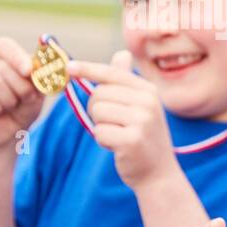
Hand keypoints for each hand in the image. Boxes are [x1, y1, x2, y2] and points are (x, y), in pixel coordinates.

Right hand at [0, 38, 45, 149]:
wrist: (9, 132)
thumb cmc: (23, 108)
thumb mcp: (38, 92)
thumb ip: (43, 77)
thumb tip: (57, 66)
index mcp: (1, 57)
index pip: (4, 45)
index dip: (17, 57)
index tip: (29, 71)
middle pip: (3, 68)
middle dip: (21, 88)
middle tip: (23, 99)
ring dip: (9, 101)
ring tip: (8, 106)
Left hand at [68, 51, 177, 189]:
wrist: (159, 173)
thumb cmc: (144, 137)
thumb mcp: (140, 106)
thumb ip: (126, 81)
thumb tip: (122, 53)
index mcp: (149, 90)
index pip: (112, 74)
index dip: (88, 69)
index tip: (68, 67)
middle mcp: (148, 102)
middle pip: (99, 94)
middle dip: (97, 110)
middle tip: (114, 124)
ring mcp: (142, 121)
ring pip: (97, 112)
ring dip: (101, 126)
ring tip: (119, 135)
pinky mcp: (132, 140)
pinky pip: (99, 132)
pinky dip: (103, 141)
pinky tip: (119, 148)